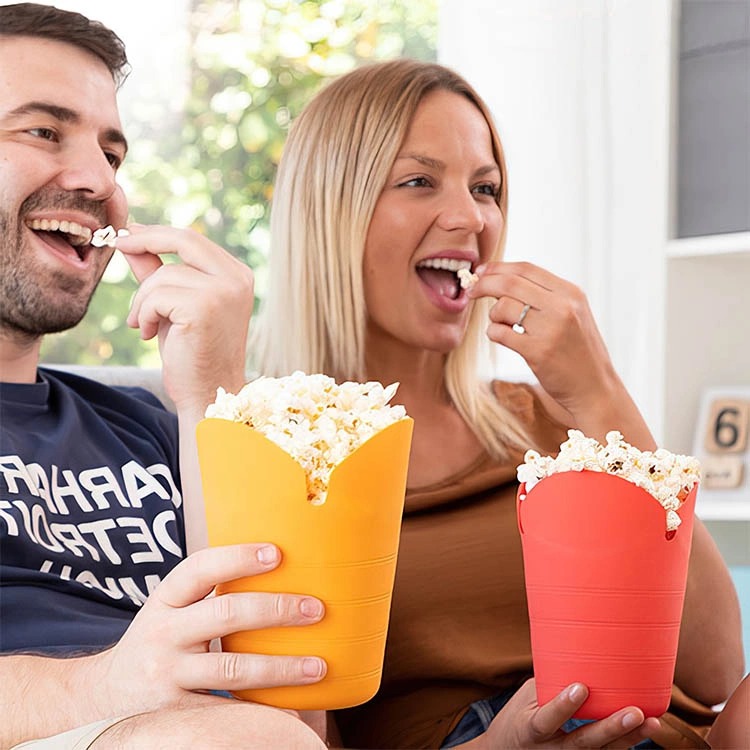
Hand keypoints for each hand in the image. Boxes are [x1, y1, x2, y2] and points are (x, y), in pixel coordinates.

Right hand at [86, 543, 325, 718]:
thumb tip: (276, 567)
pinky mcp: (174, 714)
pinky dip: (260, 711)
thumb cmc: (157, 643)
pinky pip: (225, 712)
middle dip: (276, 609)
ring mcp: (167, 676)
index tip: (276, 553)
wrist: (100, 699)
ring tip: (318, 666)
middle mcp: (162, 634)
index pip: (199, 568)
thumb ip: (207, 594)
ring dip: (280, 667)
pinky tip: (292, 709)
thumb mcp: (169, 611)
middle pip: (226, 614)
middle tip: (316, 609)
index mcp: (164, 600)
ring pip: (232, 668)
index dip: (237, 557)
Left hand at [116, 224, 253, 414]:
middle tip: (116, 244)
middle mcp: (237, 279)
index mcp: (237, 275)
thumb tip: (131, 238)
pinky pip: (157, 296)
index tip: (128, 234)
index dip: (158, 234)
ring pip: (164, 275)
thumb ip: (157, 270)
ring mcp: (224, 292)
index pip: (194, 240)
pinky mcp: (204, 308)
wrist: (207, 393)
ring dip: (142, 300)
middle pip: (184, 240)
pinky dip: (144, 314)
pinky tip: (149, 335)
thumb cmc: (192, 352)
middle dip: (145, 240)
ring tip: (143, 325)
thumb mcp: (173, 305)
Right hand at [464, 679, 660, 748]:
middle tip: (635, 712)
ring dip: (629, 738)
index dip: (563, 705)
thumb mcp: (526, 697)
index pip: (547, 719)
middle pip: (584, 742)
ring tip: (653, 722)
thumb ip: (550, 683)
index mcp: (532, 730)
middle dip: (611, 728)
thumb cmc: (520, 716)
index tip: (580, 687)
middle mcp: (552, 749)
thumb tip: (579, 651)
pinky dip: (628, 742)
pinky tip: (648, 728)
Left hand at [468, 262, 653, 443]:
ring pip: (502, 307)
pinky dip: (493, 333)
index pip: (526, 268)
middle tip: (471, 291)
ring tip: (503, 325)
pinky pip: (500, 333)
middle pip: (509, 283)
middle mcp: (563, 306)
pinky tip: (502, 337)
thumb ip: (544, 296)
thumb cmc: (577, 351)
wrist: (595, 388)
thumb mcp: (572, 314)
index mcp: (571, 292)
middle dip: (484, 284)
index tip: (481, 272)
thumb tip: (500, 281)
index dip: (497, 268)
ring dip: (494, 315)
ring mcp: (550, 329)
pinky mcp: (538, 352)